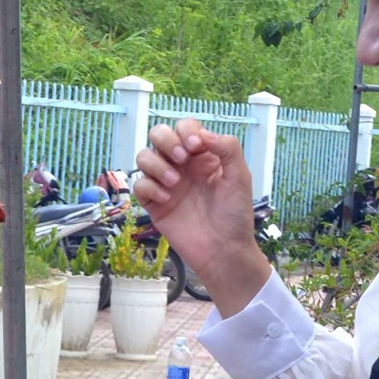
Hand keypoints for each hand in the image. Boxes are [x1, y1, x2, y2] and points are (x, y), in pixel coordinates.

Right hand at [132, 120, 267, 313]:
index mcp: (202, 156)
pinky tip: (167, 200)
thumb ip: (227, 148)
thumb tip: (202, 133)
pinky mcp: (153, 203)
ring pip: (144, 157)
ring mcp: (165, 183)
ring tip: (174, 183)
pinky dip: (150, 188)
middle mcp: (181, 166)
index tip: (195, 147)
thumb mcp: (240, 177)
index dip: (185, 131)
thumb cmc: (235, 215)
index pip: (185, 128)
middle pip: (158, 135)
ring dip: (156, 164)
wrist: (223, 250)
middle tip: (181, 158)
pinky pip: (139, 185)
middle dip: (165, 140)